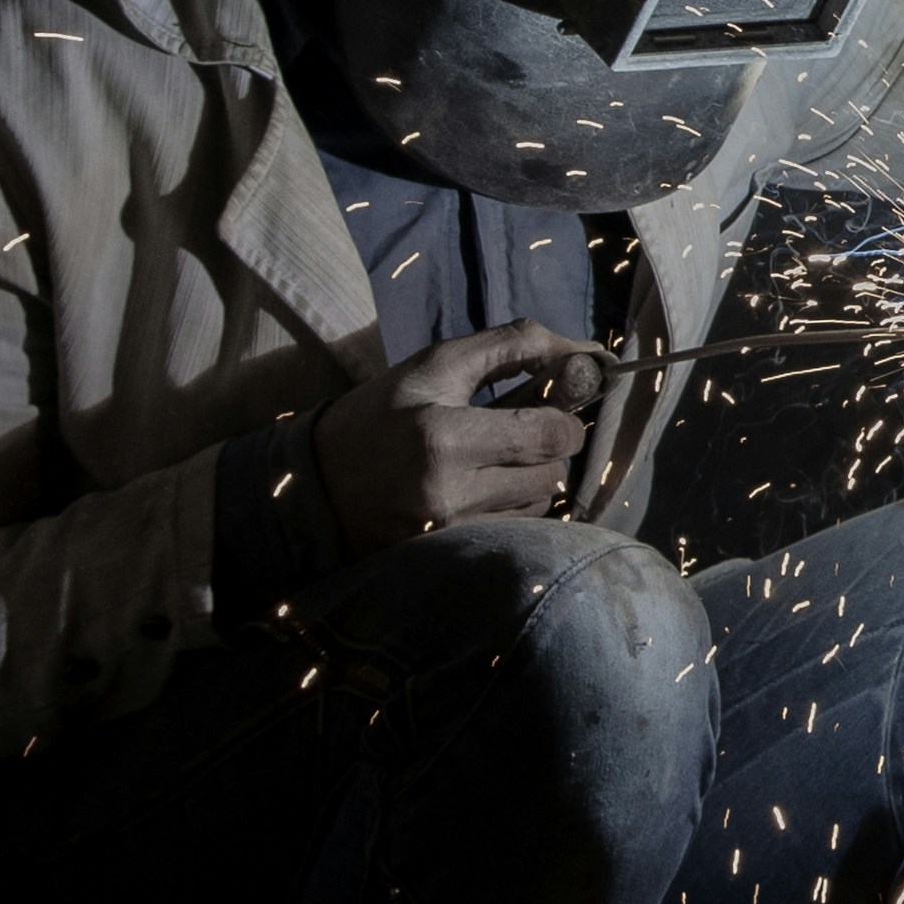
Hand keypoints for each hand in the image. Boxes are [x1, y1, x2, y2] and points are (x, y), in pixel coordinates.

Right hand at [314, 318, 607, 554]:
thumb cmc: (379, 414)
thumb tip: (589, 351)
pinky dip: (510, 504)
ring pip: (538, 502)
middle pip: (552, 472)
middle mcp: (450, 493)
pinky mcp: (449, 555)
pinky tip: (478, 488)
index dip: (563, 416)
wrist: (314, 484)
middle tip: (515, 430)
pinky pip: (514, 527)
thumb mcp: (436, 365)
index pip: (552, 434)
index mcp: (444, 438)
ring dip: (529, 477)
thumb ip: (514, 347)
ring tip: (489, 460)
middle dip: (546, 446)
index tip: (547, 404)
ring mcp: (450, 533)